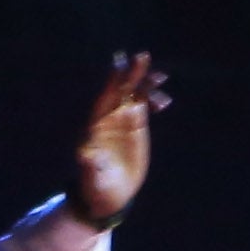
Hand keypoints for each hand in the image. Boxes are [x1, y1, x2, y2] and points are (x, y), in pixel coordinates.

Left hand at [69, 50, 169, 229]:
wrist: (110, 194)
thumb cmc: (96, 186)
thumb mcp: (91, 177)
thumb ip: (89, 165)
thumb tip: (84, 153)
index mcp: (96, 125)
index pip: (104, 99)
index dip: (111, 82)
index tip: (120, 67)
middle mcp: (109, 118)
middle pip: (120, 90)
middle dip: (130, 74)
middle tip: (141, 56)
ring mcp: (123, 120)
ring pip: (134, 95)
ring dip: (145, 83)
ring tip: (160, 76)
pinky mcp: (136, 126)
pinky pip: (145, 106)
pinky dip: (154, 101)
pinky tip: (165, 101)